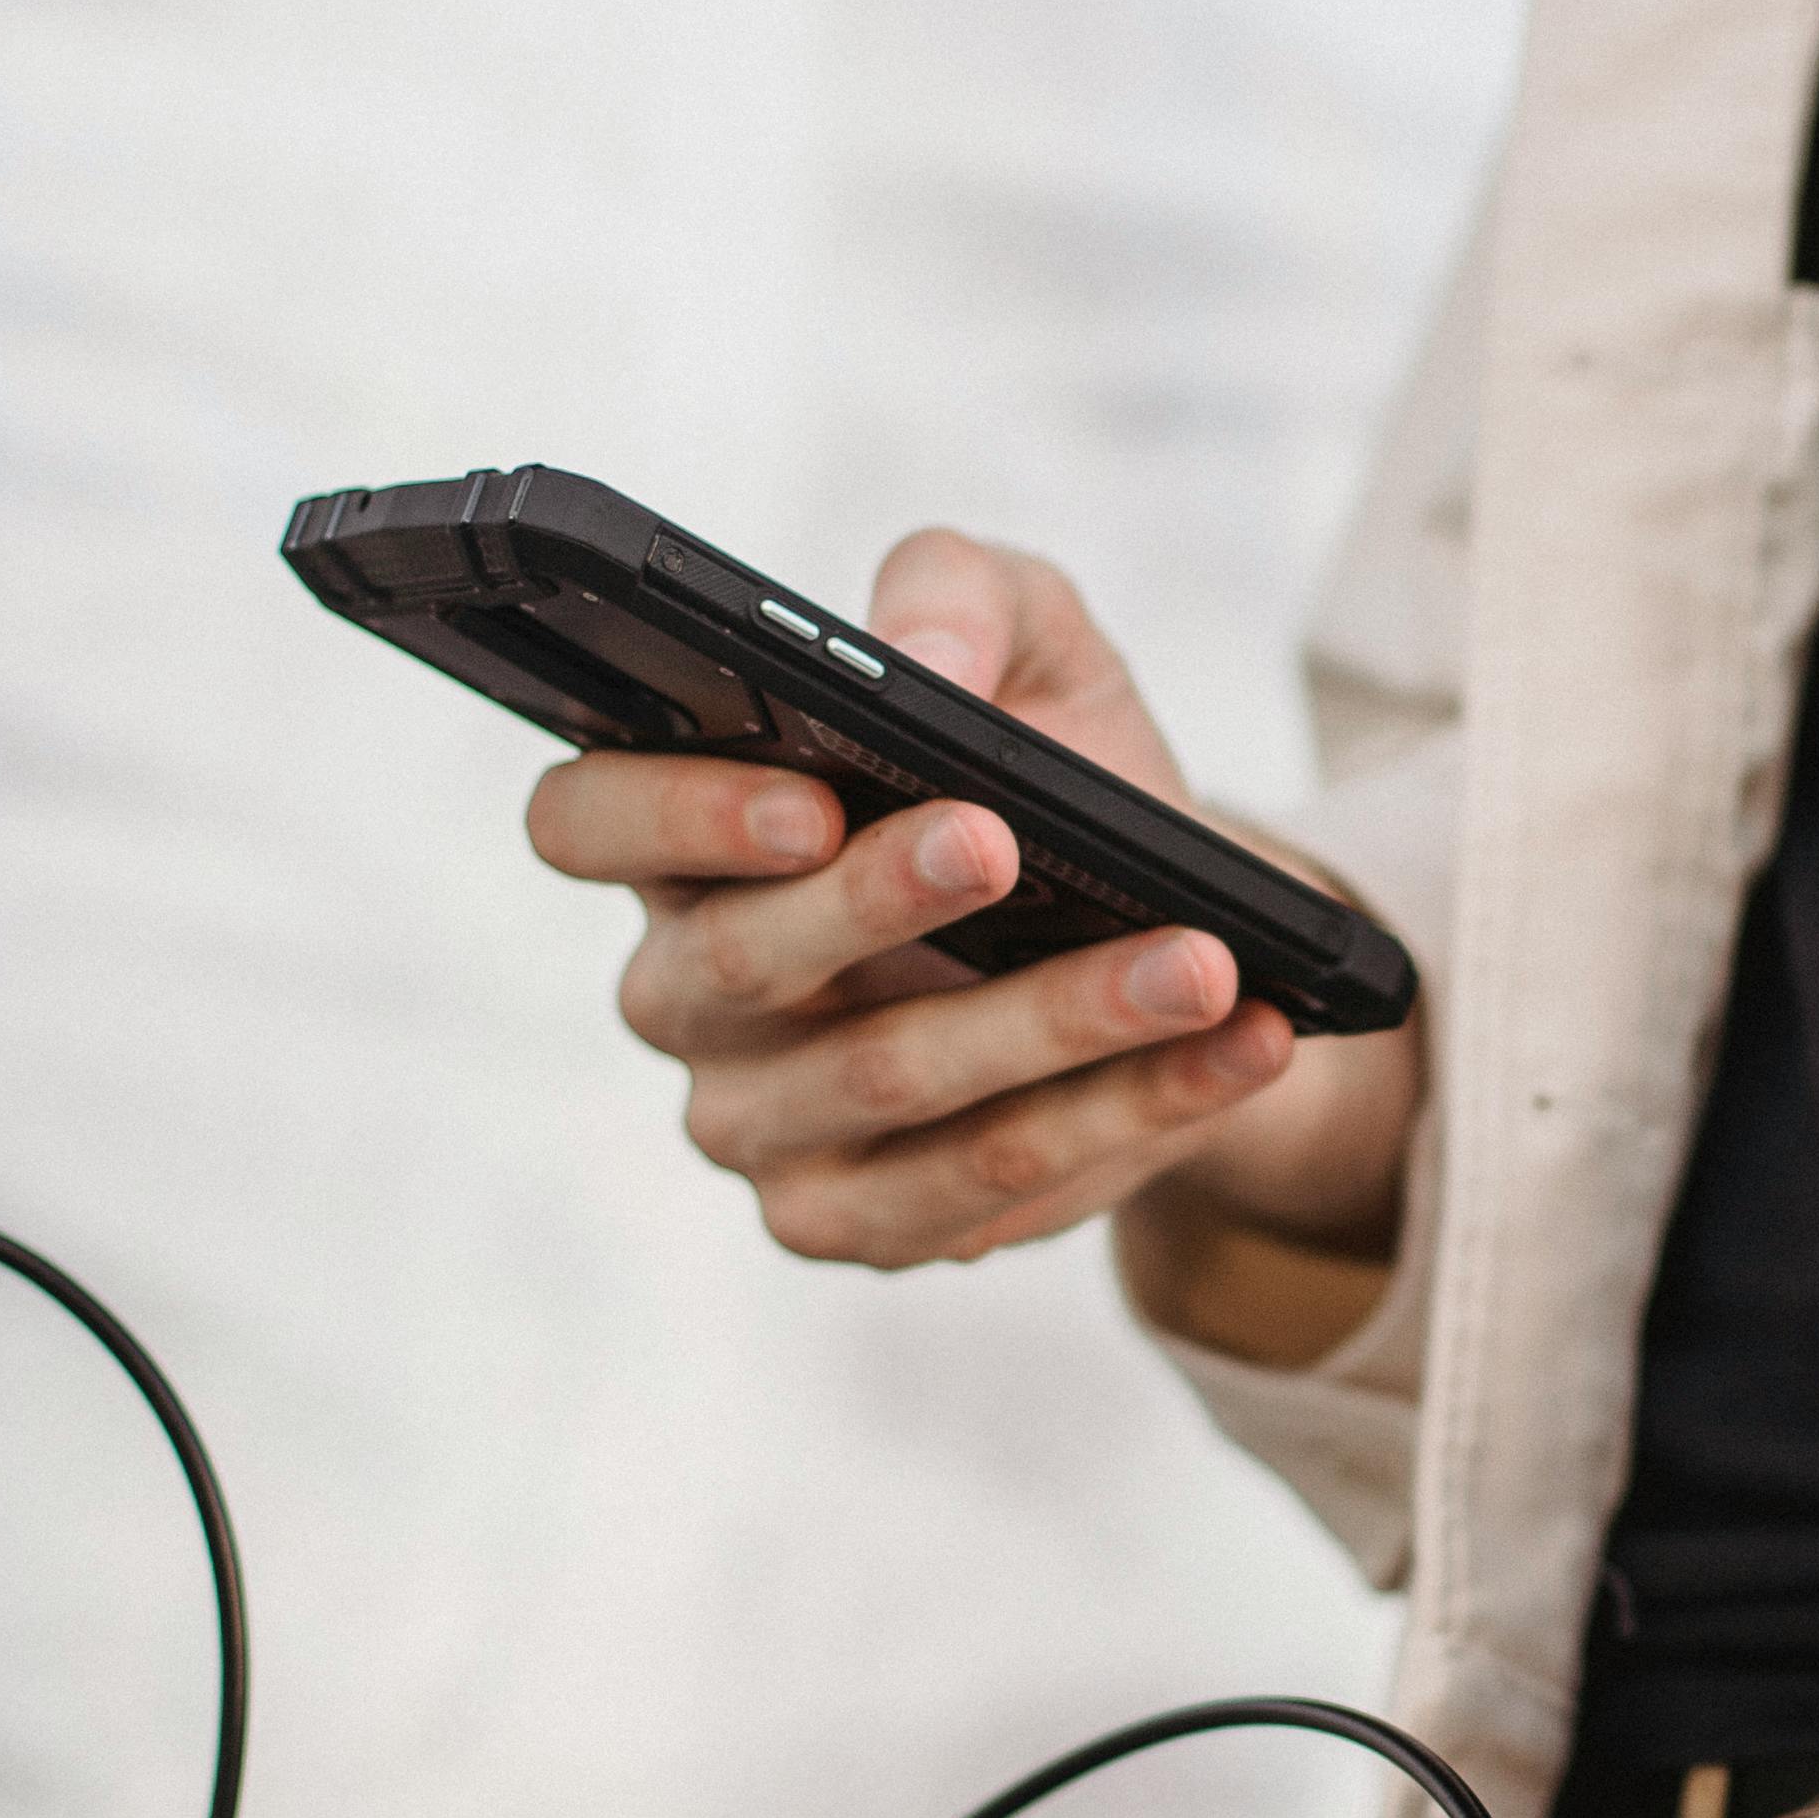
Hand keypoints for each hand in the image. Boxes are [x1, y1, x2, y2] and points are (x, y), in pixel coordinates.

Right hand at [527, 531, 1418, 1305]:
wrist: (1171, 929)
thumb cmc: (1048, 772)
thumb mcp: (1031, 644)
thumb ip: (960, 595)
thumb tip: (918, 656)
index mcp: (679, 836)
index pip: (582, 819)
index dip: (674, 813)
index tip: (807, 798)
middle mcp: (686, 989)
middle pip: (742, 963)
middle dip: (879, 902)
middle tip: (1003, 841)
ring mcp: (759, 1124)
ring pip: (891, 1082)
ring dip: (1057, 1018)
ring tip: (1197, 961)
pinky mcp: (857, 1222)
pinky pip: (988, 1182)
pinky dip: (1130, 1110)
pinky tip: (1236, 1048)